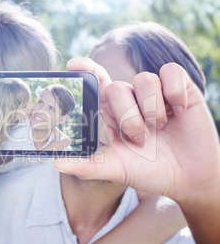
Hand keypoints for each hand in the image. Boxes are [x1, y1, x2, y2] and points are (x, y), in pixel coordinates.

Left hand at [54, 57, 219, 202]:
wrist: (187, 179)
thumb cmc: (148, 171)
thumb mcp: (116, 169)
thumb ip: (88, 166)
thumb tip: (57, 164)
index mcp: (111, 113)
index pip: (96, 83)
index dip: (85, 70)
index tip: (73, 65)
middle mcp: (130, 99)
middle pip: (116, 87)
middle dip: (128, 117)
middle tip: (140, 138)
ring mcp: (155, 93)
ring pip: (144, 79)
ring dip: (151, 109)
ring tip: (160, 129)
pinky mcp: (180, 90)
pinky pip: (171, 72)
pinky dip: (174, 93)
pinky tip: (178, 112)